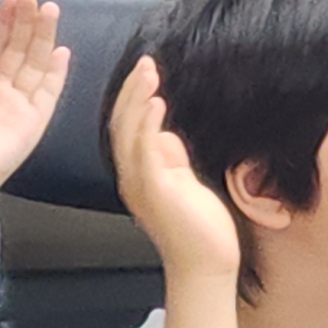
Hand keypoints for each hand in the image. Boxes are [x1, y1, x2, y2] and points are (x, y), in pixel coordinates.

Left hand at [0, 0, 66, 210]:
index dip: (4, 21)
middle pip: (17, 49)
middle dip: (26, 21)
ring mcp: (15, 105)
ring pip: (35, 64)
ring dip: (43, 37)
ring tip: (49, 10)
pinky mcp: (31, 122)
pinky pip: (48, 93)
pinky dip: (56, 72)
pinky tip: (61, 50)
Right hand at [110, 56, 244, 285]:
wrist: (206, 266)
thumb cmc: (199, 229)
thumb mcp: (183, 183)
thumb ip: (171, 158)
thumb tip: (165, 134)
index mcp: (137, 174)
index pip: (126, 127)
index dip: (132, 97)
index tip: (145, 70)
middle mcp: (132, 177)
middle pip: (122, 124)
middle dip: (132, 89)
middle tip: (145, 61)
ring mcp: (141, 185)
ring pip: (128, 132)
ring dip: (137, 98)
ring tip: (148, 72)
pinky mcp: (156, 191)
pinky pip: (145, 152)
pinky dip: (148, 124)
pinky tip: (155, 103)